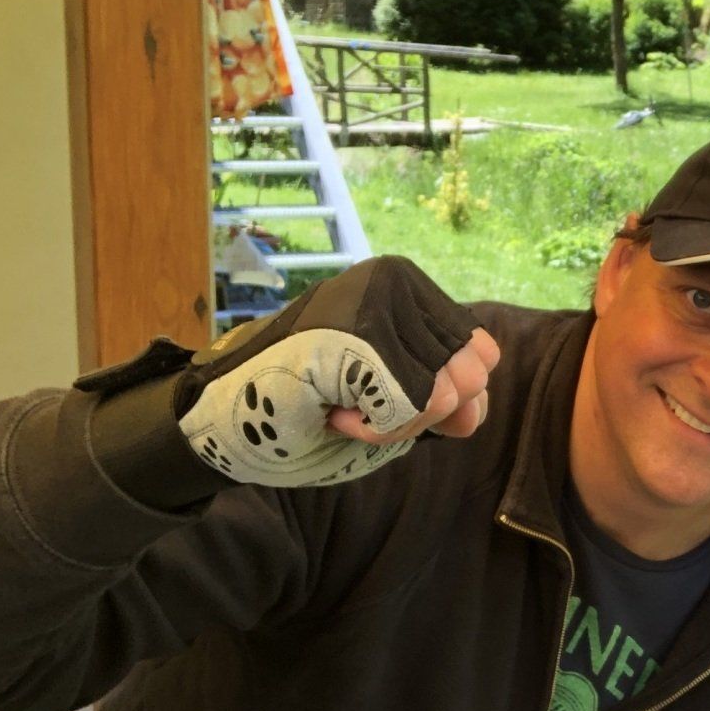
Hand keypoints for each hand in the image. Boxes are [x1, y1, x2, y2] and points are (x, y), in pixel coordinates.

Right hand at [175, 257, 498, 488]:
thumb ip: (454, 400)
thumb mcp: (402, 407)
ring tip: (337, 404)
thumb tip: (473, 399)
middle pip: (467, 379)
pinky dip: (372, 430)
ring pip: (440, 394)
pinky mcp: (350, 332)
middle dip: (416, 416)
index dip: (441, 401)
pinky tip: (328, 409)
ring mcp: (371, 300)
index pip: (482, 357)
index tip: (379, 396)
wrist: (227, 425)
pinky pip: (406, 406)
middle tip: (352, 405)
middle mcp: (395, 280)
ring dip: (391, 425)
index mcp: (411, 287)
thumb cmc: (312, 411)